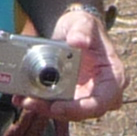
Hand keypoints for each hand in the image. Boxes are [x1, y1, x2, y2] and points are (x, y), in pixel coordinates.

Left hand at [21, 6, 125, 123]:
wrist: (74, 30)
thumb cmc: (84, 27)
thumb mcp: (84, 23)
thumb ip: (83, 31)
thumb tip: (78, 41)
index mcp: (114, 77)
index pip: (101, 102)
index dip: (79, 109)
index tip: (57, 107)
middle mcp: (102, 92)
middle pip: (80, 112)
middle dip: (54, 110)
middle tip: (31, 102)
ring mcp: (86, 97)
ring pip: (66, 112)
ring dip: (44, 108)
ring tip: (23, 99)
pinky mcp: (71, 98)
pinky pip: (56, 105)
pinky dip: (40, 102)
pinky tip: (23, 97)